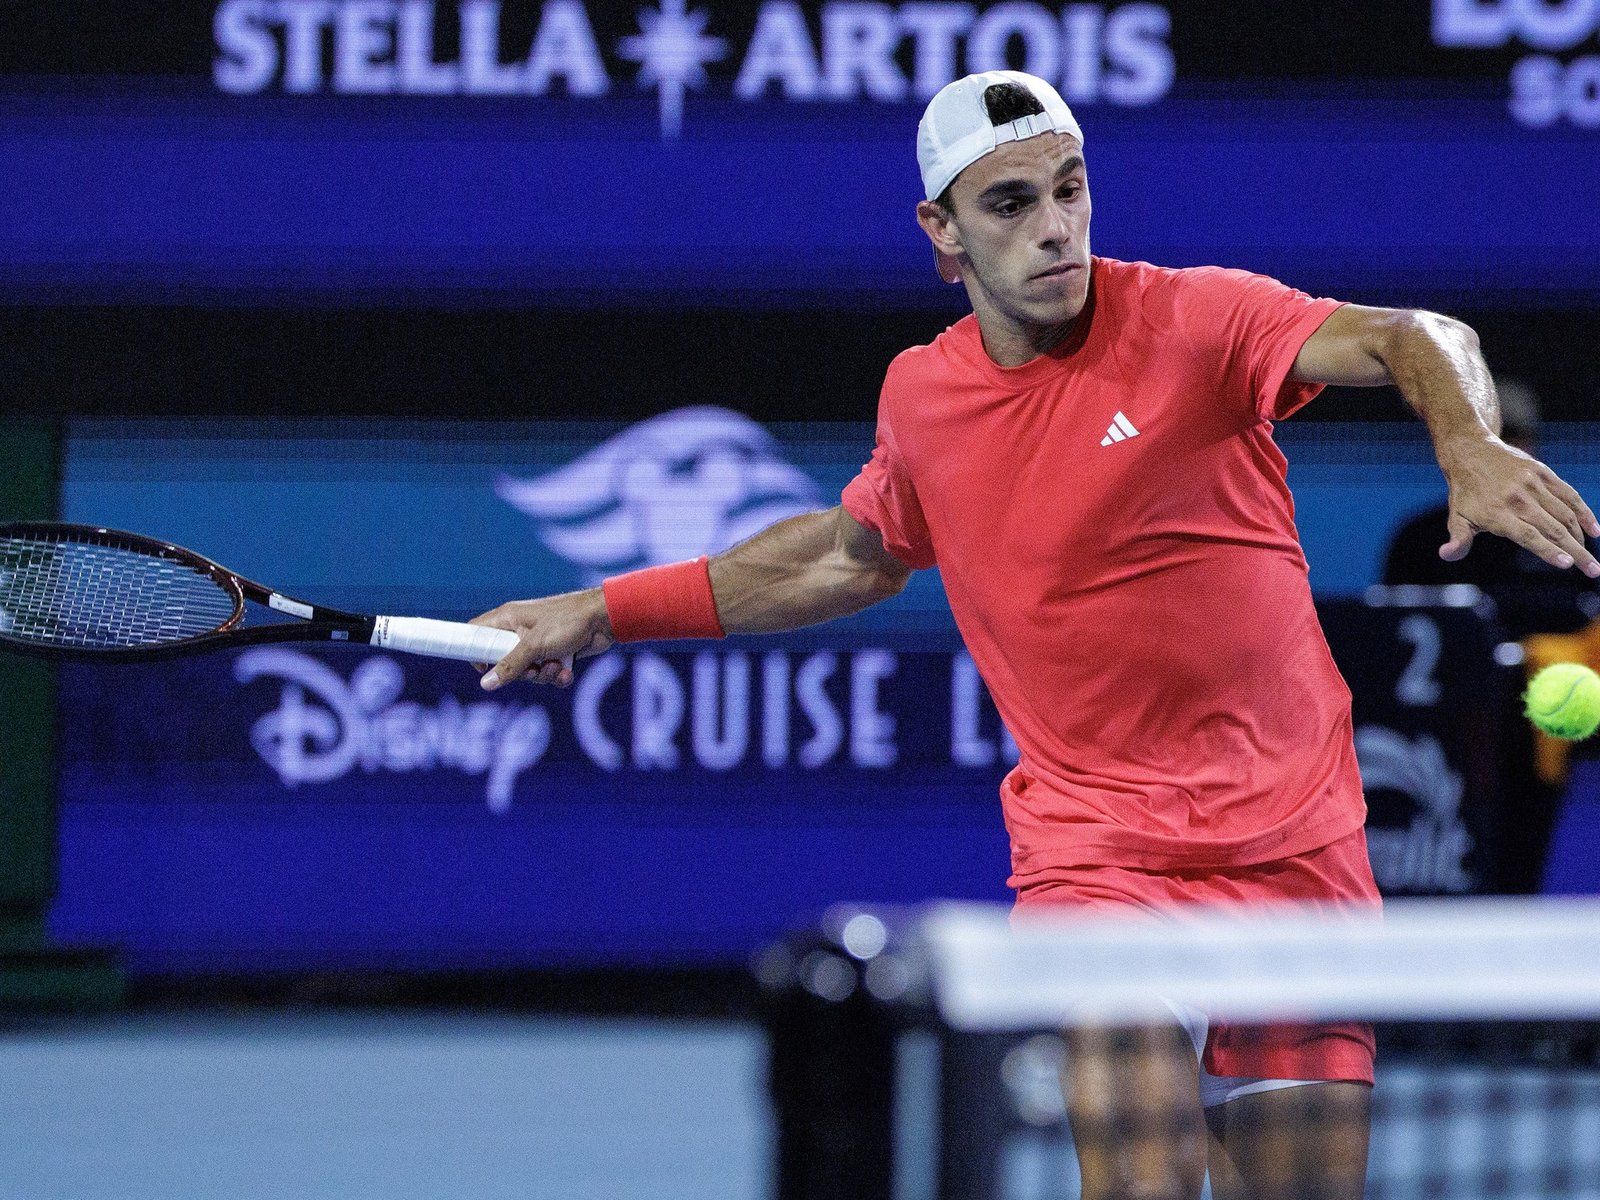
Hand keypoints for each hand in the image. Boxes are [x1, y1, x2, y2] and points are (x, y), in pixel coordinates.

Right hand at [469, 588, 614, 689]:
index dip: (475, 651)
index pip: (478, 633)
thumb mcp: (535, 645)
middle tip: (533, 669)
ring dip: (543, 675)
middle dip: (522, 672)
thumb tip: (486, 683)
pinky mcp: (556, 652)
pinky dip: (557, 675)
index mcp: (508, 618)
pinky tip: (567, 672)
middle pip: (504, 661)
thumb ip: (510, 665)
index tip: (483, 669)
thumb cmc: (568, 622)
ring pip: (528, 671)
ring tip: (557, 666)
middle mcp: (520, 630)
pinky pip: (547, 673)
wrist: (605, 620)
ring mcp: (539, 642)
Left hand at [1438, 436, 1599, 575]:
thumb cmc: (1465, 492)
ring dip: (1581, 537)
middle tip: (1593, 571)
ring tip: (1590, 559)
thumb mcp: (1456, 517)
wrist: (1471, 451)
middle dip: (1576, 551)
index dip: (1547, 550)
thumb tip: (1446, 555)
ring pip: (1565, 514)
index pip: (1527, 535)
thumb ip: (1458, 540)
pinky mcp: (1543, 473)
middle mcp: (1517, 498)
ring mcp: (1533, 484)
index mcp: (1497, 513)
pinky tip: (1594, 530)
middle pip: (1552, 528)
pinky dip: (1584, 512)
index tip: (1567, 564)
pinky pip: (1569, 495)